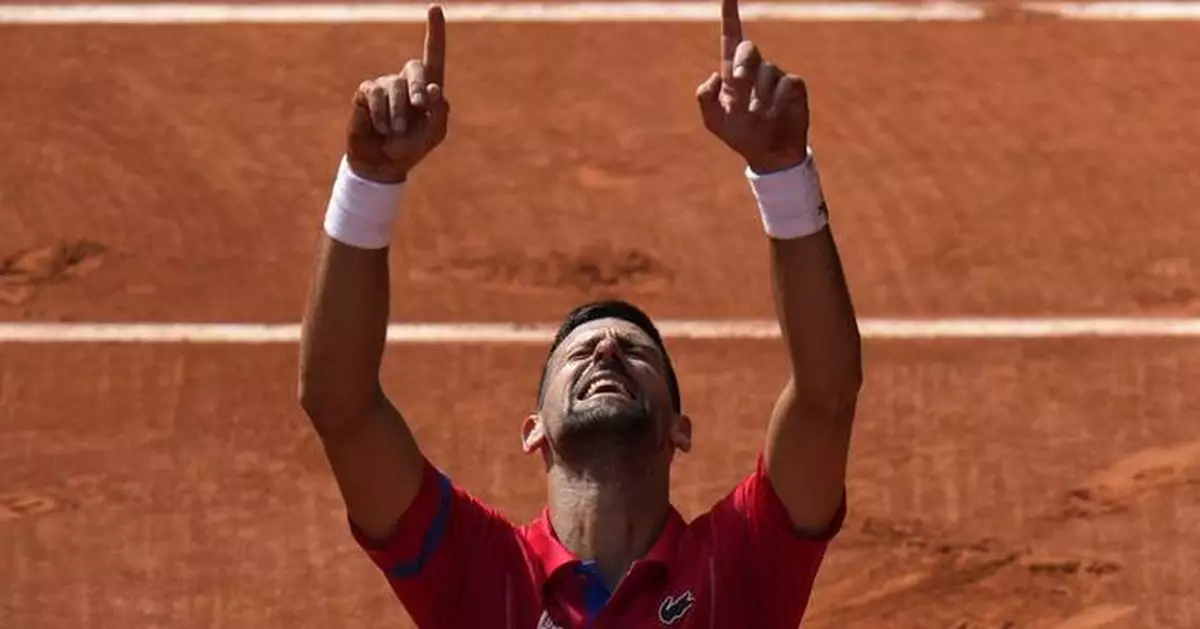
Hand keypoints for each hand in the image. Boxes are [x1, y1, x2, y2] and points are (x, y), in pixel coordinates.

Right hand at [345, 5, 448, 183]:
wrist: (383, 163)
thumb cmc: (411, 148)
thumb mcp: (433, 134)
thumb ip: (440, 113)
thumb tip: (434, 89)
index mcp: (428, 89)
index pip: (433, 55)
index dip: (435, 32)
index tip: (435, 8)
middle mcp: (407, 82)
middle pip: (415, 67)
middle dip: (419, 87)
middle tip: (420, 107)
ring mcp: (385, 85)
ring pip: (395, 84)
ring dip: (398, 110)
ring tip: (395, 130)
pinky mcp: (366, 93)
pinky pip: (375, 93)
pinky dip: (381, 112)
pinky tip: (381, 127)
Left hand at [696, 0, 808, 173]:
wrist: (769, 154)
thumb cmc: (741, 136)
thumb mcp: (714, 121)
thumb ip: (705, 97)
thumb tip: (715, 75)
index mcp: (732, 75)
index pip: (731, 39)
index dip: (730, 17)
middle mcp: (754, 71)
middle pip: (748, 49)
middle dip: (743, 64)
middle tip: (739, 82)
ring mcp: (776, 77)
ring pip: (767, 71)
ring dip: (760, 95)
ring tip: (760, 116)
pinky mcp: (794, 86)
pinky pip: (786, 83)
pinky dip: (778, 100)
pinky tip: (776, 114)